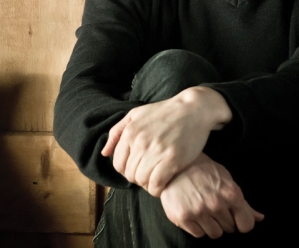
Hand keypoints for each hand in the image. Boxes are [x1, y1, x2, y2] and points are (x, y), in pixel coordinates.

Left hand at [101, 86, 230, 195]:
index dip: (127, 170)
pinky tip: (162, 184)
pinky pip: (156, 184)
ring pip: (142, 181)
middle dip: (138, 178)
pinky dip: (157, 189)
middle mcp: (140, 142)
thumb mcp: (136, 115)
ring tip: (156, 177)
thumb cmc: (164, 112)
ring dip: (148, 184)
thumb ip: (117, 132)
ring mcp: (156, 151)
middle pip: (130, 174)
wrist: (193, 109)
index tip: (138, 168)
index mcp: (130, 132)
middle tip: (149, 173)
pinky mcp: (172, 159)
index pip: (118, 164)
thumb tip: (104, 153)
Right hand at [160, 153, 263, 238]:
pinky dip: (197, 226)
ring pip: (215, 234)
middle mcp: (216, 204)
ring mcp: (199, 211)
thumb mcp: (226, 180)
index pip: (247, 224)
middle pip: (230, 228)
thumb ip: (243, 203)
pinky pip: (198, 234)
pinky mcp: (183, 217)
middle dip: (224, 220)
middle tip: (213, 206)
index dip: (241, 221)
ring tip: (203, 210)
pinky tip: (193, 212)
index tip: (235, 217)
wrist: (174, 165)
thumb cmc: (202, 171)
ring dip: (211, 225)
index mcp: (231, 194)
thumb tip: (259, 218)